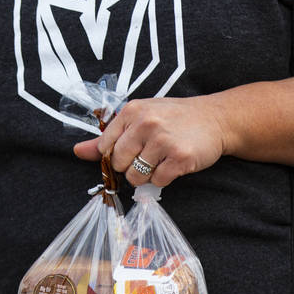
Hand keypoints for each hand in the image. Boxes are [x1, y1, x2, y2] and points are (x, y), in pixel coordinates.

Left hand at [72, 96, 231, 186]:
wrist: (215, 118)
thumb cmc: (174, 118)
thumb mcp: (139, 118)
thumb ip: (109, 136)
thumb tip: (77, 151)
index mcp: (131, 111)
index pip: (105, 147)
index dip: (115, 155)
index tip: (131, 150)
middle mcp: (146, 123)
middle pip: (118, 163)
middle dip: (130, 167)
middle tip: (148, 156)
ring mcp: (163, 140)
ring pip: (136, 176)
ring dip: (147, 175)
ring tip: (161, 159)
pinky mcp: (180, 158)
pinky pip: (157, 182)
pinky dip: (164, 178)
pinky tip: (173, 164)